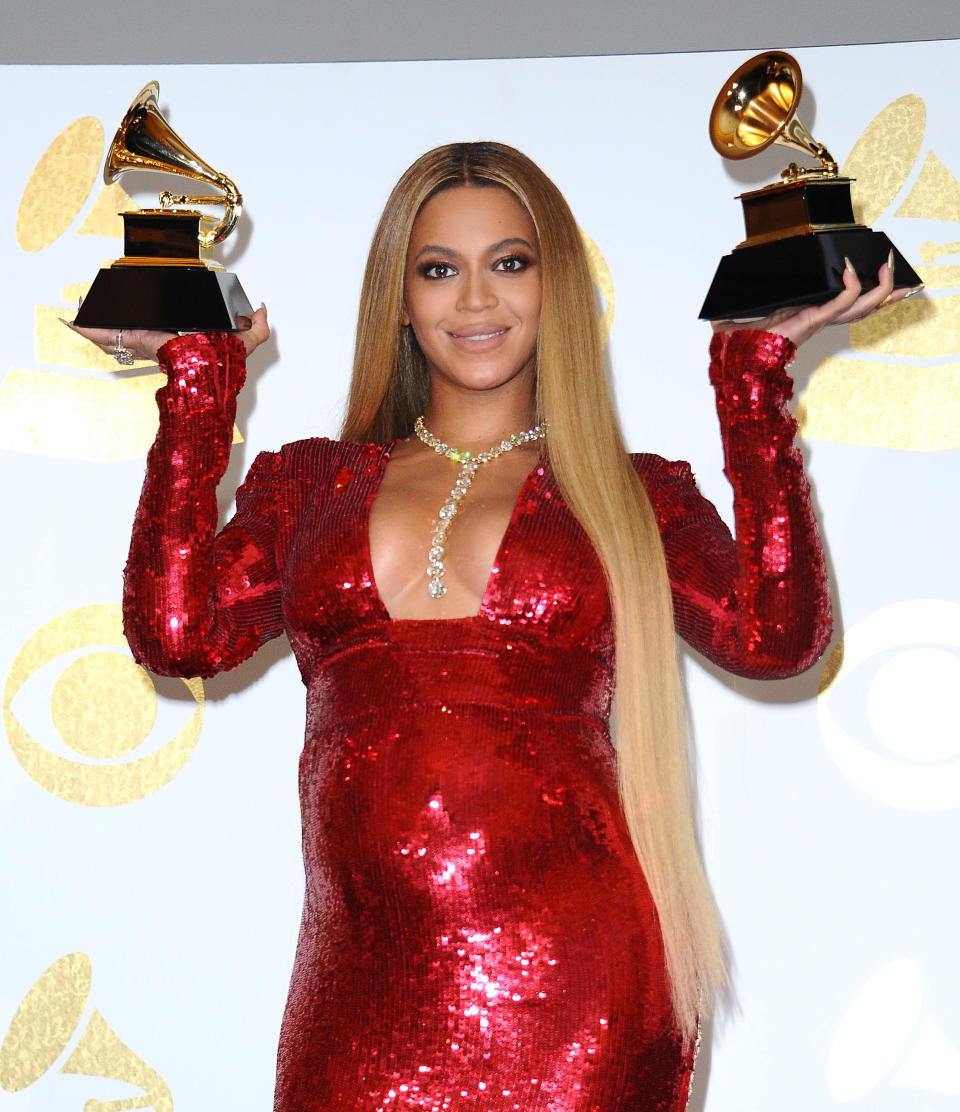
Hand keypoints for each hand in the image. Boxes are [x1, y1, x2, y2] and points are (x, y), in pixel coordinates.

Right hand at [62, 304, 270, 361]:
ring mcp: (143, 342)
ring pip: (115, 332)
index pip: (156, 326)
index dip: (143, 315)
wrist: (206, 378)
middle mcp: (157, 340)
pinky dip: (87, 328)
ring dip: (95, 322)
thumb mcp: (245, 342)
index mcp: (176, 338)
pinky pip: (107, 335)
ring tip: (79, 308)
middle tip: (94, 304)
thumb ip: (257, 327)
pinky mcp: (136, 340)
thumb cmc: (221, 367)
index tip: (132, 303)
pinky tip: (72, 320)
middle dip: (111, 317)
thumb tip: (261, 308)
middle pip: (129, 328)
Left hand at [712, 256, 909, 346]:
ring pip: (859, 307)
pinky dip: (850, 288)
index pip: (844, 303)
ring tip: (887, 267)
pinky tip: (849, 271)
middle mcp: (816, 319)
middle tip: (895, 271)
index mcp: (807, 315)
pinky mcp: (810, 321)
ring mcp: (815, 321)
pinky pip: (839, 304)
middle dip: (884, 290)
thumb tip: (730, 275)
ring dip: (878, 288)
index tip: (877, 273)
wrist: (732, 362)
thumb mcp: (746, 310)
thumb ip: (744, 295)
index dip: (864, 290)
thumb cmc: (738, 342)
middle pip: (862, 306)